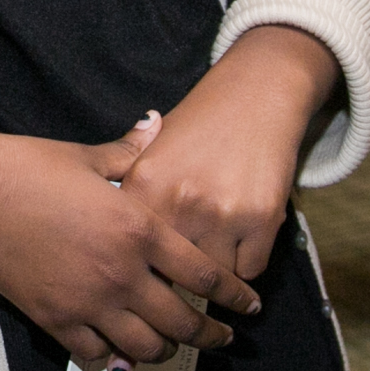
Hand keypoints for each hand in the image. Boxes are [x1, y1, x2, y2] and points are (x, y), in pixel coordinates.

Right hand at [0, 114, 259, 366]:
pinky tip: (118, 346)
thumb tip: (156, 125)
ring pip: (145, 347)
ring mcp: (88, 302)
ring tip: (172, 344)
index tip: (248, 307)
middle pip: (182, 322)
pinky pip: (97, 354)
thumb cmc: (28, 167)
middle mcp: (122, 273)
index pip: (204, 274)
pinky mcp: (56, 320)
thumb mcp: (88, 156)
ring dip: (164, 349)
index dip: (233, 296)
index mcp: (139, 228)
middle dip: (210, 336)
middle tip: (222, 339)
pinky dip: (113, 355)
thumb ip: (132, 151)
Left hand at [124, 25, 337, 281]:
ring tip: (216, 249)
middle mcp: (179, 202)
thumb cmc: (199, 125)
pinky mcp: (262, 220)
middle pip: (172, 273)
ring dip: (216, 271)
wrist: (256, 94)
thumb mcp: (151, 151)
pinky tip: (243, 241)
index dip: (140, 266)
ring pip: (213, 276)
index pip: (132, 252)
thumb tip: (107, 243)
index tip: (146, 271)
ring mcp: (222, 213)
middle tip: (185, 270)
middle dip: (178, 277)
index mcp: (144, 185)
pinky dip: (247, 263)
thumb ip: (127, 194)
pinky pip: (250, 270)